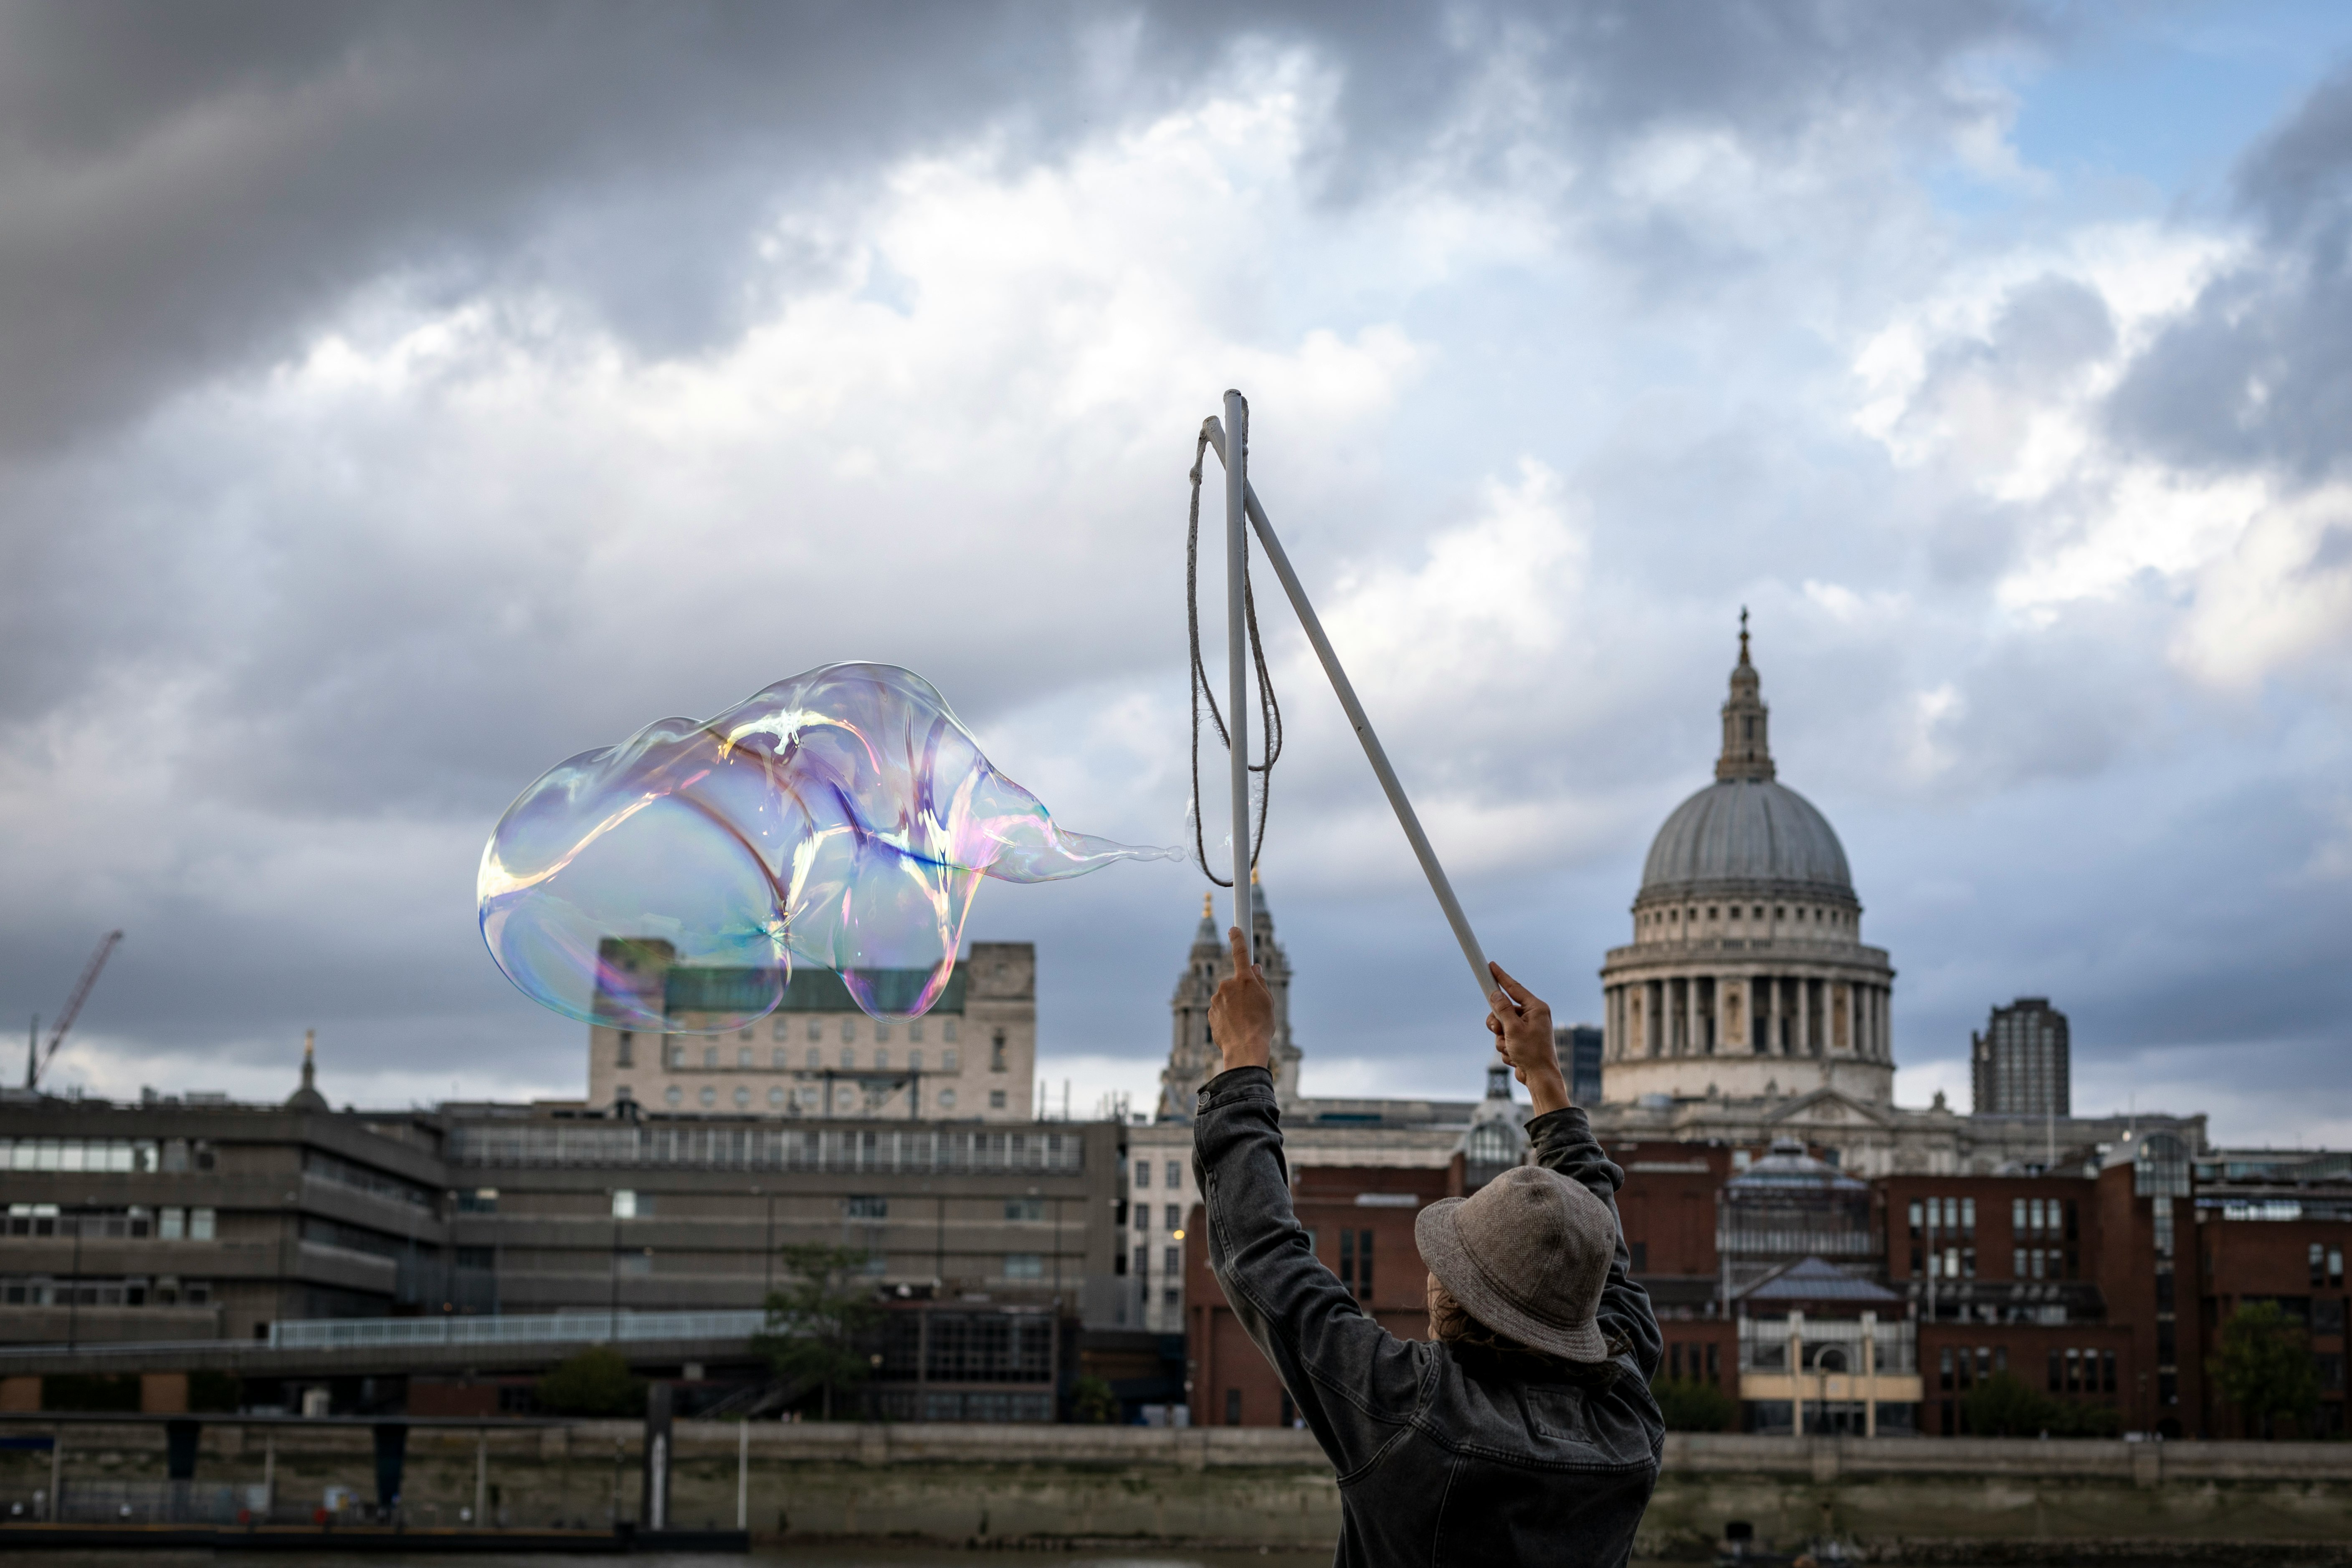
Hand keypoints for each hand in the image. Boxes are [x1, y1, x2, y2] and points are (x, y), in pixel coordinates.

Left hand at [1208, 926, 1274, 1073]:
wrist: (1244, 1049)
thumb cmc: (1261, 1026)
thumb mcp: (1268, 1002)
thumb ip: (1260, 982)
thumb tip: (1255, 969)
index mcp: (1244, 979)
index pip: (1240, 952)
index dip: (1237, 938)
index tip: (1234, 929)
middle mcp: (1226, 985)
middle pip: (1235, 981)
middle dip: (1242, 990)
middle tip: (1252, 1006)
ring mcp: (1216, 999)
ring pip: (1226, 996)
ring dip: (1234, 1004)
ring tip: (1244, 1020)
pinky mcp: (1209, 1012)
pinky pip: (1220, 1008)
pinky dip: (1227, 1014)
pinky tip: (1235, 1026)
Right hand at [1485, 960, 1568, 1113]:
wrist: (1540, 1078)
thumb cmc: (1532, 1053)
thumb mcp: (1513, 1028)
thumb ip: (1502, 1009)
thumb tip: (1495, 994)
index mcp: (1536, 1008)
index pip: (1515, 988)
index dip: (1501, 976)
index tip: (1490, 965)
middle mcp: (1533, 1016)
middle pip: (1503, 1010)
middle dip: (1498, 1023)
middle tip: (1499, 1030)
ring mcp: (1527, 1029)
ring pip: (1501, 1027)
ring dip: (1501, 1039)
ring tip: (1511, 1048)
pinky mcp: (1522, 1041)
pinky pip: (1504, 1039)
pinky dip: (1506, 1048)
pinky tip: (1515, 1057)